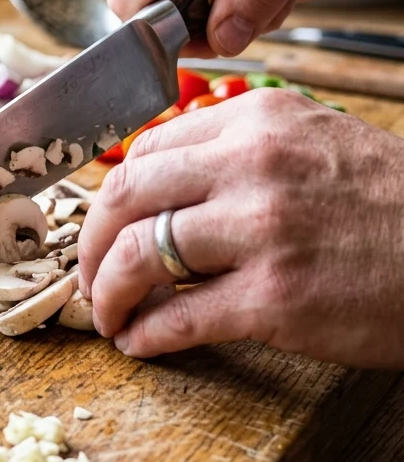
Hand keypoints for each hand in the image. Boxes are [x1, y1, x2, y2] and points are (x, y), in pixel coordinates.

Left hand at [78, 88, 403, 367]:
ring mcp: (261, 230)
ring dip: (107, 293)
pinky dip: (145, 334)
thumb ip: (240, 147)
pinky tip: (139, 344)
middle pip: (126, 194)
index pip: (146, 147)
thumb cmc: (391, 203)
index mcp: (258, 117)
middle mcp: (252, 163)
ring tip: (108, 314)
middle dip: (91, 242)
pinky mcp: (276, 299)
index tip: (104, 223)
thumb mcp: (316, 141)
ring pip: (138, 255)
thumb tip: (164, 178)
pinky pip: (179, 318)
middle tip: (88, 273)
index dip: (111, 192)